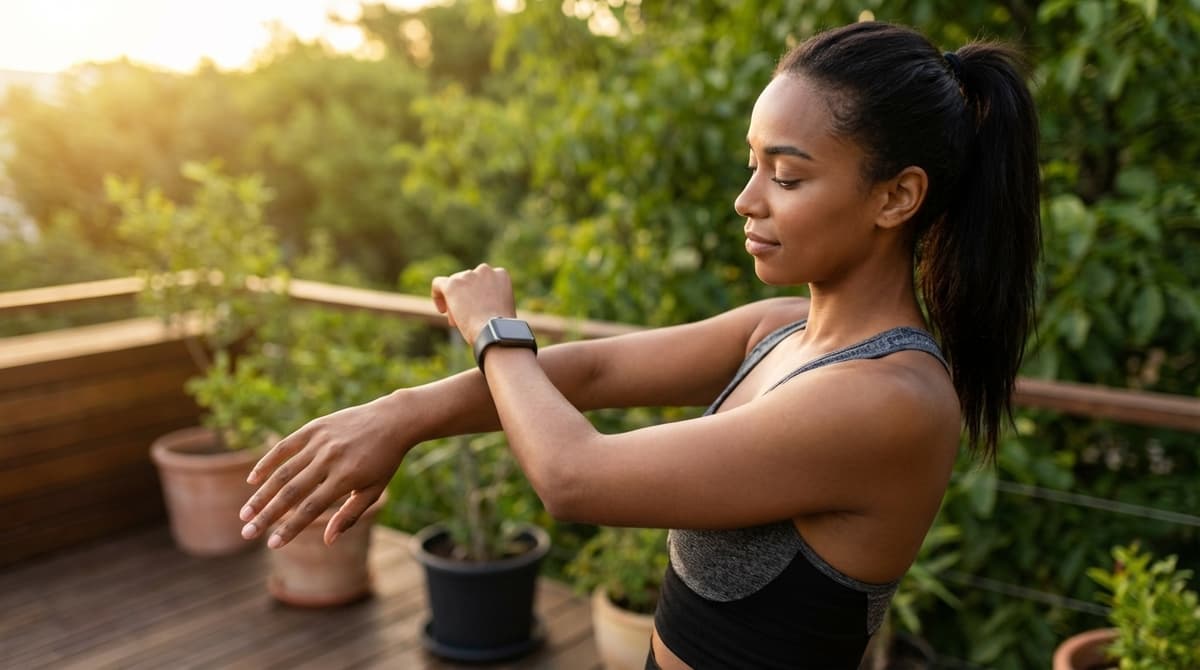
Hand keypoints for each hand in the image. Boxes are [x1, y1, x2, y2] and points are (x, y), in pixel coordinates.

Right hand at [238, 394, 409, 547]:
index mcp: (345, 478)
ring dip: (261, 494)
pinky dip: (267, 462)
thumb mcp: (375, 490)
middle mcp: (329, 460)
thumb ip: (350, 515)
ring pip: (283, 472)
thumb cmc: (385, 460)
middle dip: (267, 515)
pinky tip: (252, 479)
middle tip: (247, 533)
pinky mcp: (314, 428)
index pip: (311, 509)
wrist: (393, 419)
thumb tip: (327, 540)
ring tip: (245, 514)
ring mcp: (320, 442)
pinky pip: (285, 446)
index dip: (290, 528)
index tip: (272, 545)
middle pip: (291, 493)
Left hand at [430, 263, 516, 344]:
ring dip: (455, 301)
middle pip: (468, 281)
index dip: (478, 294)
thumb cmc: (501, 327)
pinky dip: (437, 296)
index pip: (483, 280)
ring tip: (459, 321)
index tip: (477, 307)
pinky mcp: (452, 284)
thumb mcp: (502, 307)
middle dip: (466, 297)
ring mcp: (467, 276)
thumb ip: (491, 297)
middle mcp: (484, 270)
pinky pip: (438, 284)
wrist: (494, 330)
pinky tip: (442, 310)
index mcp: (500, 274)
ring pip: (455, 286)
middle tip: (467, 316)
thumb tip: (476, 303)